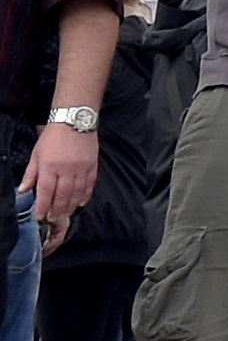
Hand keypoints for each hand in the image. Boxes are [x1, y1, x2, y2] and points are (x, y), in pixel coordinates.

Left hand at [17, 123, 97, 239]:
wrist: (74, 120)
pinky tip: (81, 202)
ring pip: (76, 193)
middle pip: (62, 195)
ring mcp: (81, 168)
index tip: (40, 216)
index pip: (45, 192)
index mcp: (49, 166)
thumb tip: (22, 190)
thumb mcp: (36, 154)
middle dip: (57, 210)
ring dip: (71, 206)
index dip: (42, 206)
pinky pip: (90, 184)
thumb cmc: (53, 137)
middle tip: (53, 219)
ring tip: (66, 214)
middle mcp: (66, 169)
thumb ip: (30, 174)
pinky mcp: (92, 165)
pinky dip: (86, 195)